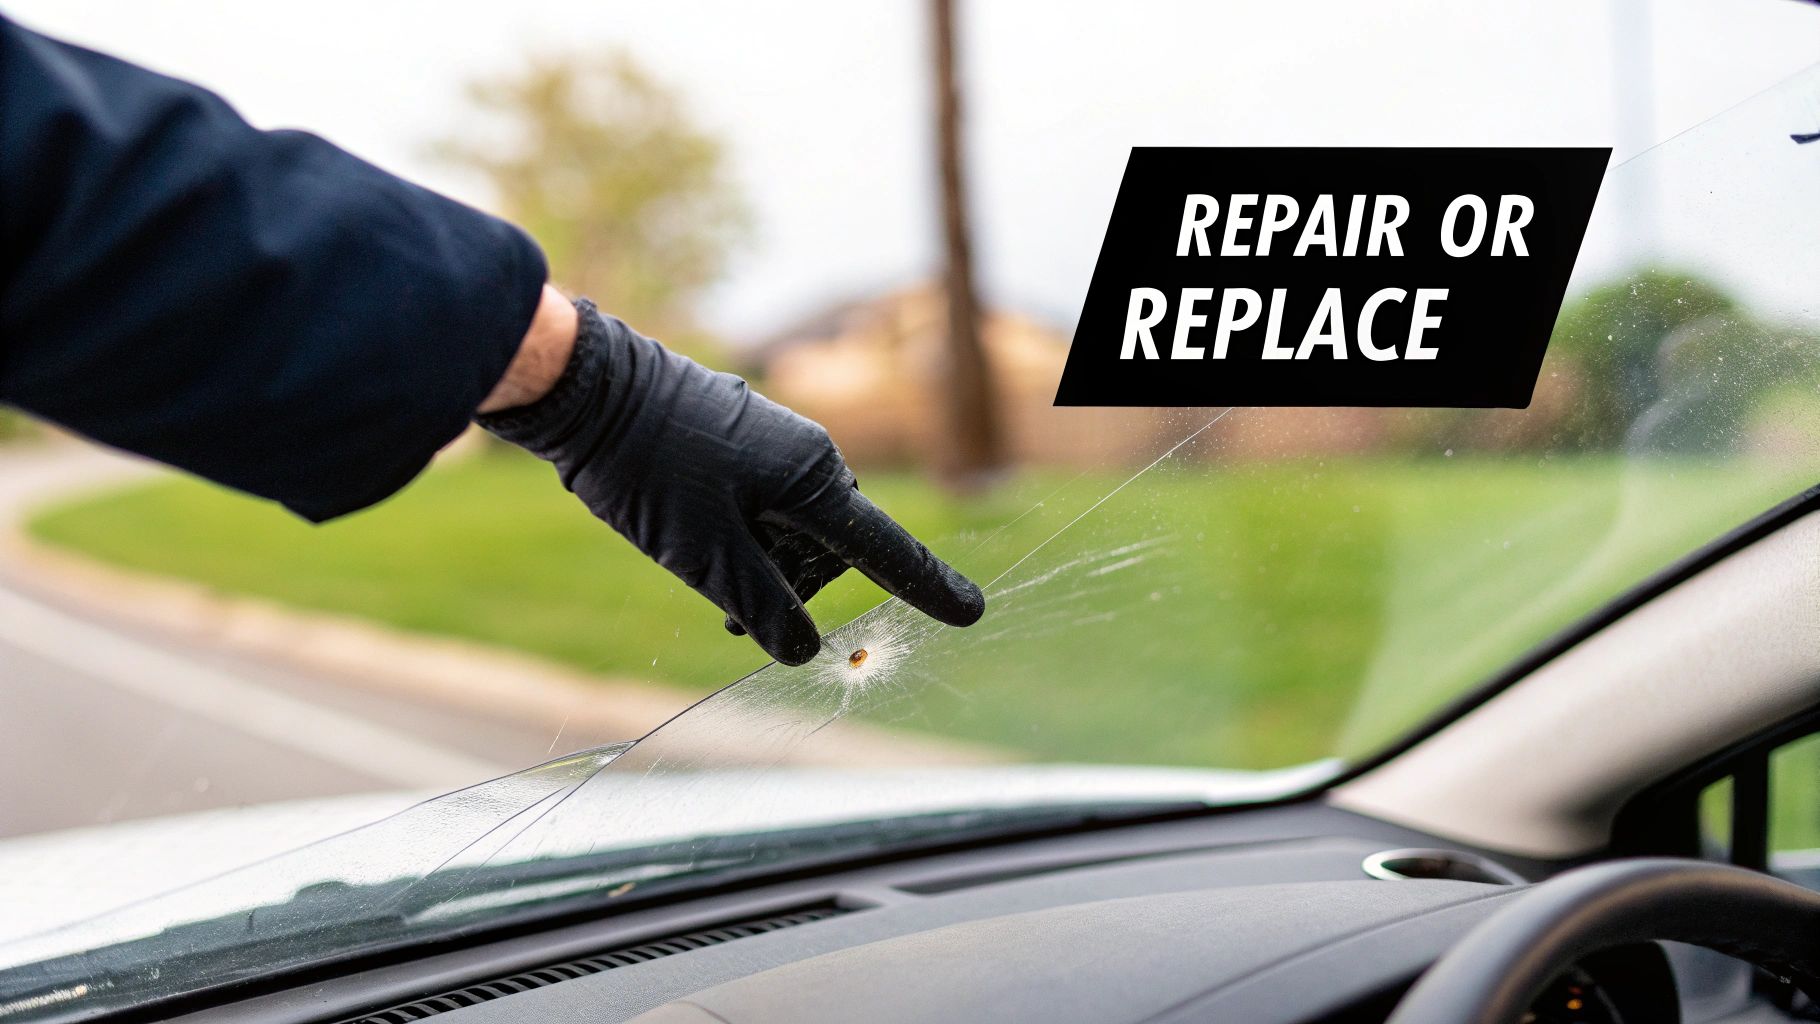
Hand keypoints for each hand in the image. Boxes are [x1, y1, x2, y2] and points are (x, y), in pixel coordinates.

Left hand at [477, 299, 985, 665]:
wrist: (589, 392)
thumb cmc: (651, 471)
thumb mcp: (708, 559)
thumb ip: (765, 609)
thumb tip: (806, 651)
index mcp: (815, 480)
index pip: (886, 550)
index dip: (928, 587)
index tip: (972, 613)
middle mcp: (808, 457)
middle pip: (831, 550)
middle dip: (790, 585)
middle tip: (728, 610)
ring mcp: (775, 444)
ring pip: (792, 530)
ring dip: (760, 562)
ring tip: (698, 567)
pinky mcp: (742, 440)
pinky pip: (764, 503)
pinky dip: (741, 535)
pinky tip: (694, 539)